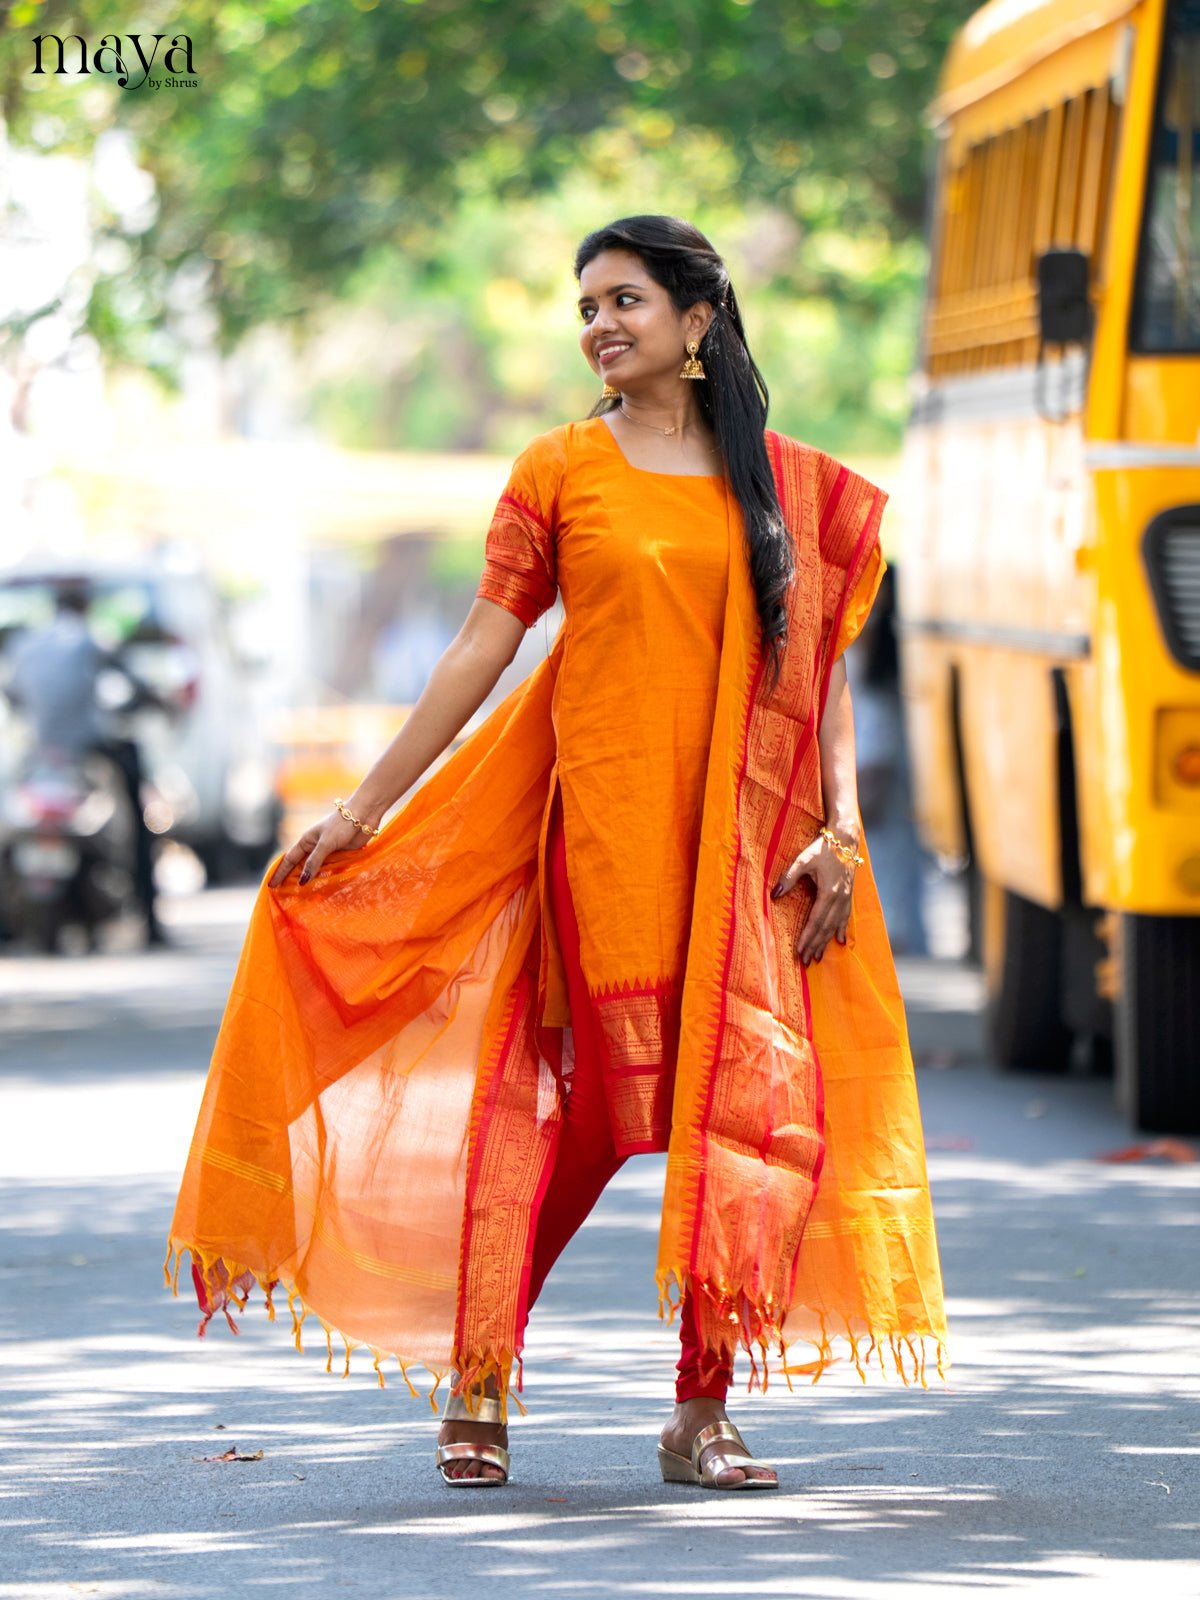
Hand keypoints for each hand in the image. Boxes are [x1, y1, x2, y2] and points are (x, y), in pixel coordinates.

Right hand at [269, 807, 373, 888]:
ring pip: (316, 870)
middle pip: (301, 866)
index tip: (271, 885)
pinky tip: (324, 890)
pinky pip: (331, 871)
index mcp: (307, 841)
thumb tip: (301, 881)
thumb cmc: (341, 825)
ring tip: (302, 898)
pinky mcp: (341, 855)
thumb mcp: (325, 844)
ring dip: (310, 881)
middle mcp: (315, 847)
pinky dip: (326, 879)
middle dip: (292, 879)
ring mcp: (328, 852)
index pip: (289, 860)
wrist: (364, 815)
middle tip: (284, 895)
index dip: (280, 873)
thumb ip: (314, 862)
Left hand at [770, 828, 856, 965]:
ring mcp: (846, 898)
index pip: (815, 921)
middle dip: (815, 945)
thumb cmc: (822, 849)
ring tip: (818, 957)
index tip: (799, 951)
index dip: (807, 938)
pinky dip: (841, 930)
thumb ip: (788, 877)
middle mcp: (839, 899)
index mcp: (828, 893)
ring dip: (826, 942)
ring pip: (835, 926)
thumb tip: (774, 894)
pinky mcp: (849, 896)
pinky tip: (840, 942)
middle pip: (825, 928)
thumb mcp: (803, 860)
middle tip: (805, 961)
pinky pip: (845, 918)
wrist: (845, 839)